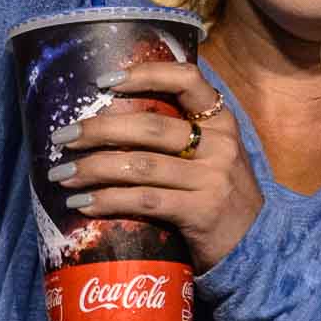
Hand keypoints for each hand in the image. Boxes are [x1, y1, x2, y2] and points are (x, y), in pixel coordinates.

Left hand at [49, 60, 261, 273]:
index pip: (186, 79)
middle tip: (63, 137)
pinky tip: (84, 204)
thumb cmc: (220, 194)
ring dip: (93, 169)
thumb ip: (176, 135)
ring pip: (140, 166)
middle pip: (149, 127)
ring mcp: (213, 178)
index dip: (144, 74)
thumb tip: (108, 121)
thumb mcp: (210, 155)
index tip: (103, 81)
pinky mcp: (202, 212)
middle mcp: (220, 144)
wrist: (258, 246)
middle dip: (98, 129)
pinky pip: (145, 201)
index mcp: (221, 120)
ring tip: (63, 175)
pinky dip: (108, 201)